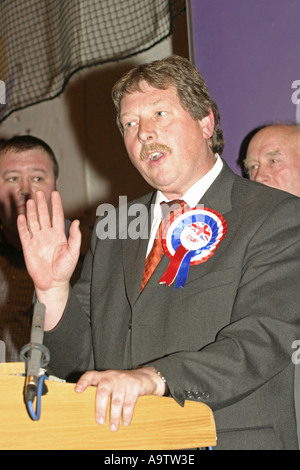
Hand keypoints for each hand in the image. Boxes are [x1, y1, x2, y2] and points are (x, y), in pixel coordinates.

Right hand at [17, 191, 80, 327]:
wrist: (53, 282)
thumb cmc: (65, 269)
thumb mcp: (73, 252)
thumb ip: (75, 237)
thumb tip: (76, 222)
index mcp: (59, 235)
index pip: (57, 215)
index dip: (56, 204)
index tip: (55, 193)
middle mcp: (47, 235)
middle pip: (43, 215)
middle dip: (41, 204)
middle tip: (39, 192)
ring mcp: (37, 240)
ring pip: (33, 222)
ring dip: (31, 211)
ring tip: (30, 201)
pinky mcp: (28, 247)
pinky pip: (24, 234)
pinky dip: (22, 225)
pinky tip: (21, 216)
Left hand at [75, 367, 166, 430]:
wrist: (146, 377)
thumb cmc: (123, 385)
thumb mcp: (112, 385)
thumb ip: (102, 393)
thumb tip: (88, 412)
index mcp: (104, 376)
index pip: (91, 376)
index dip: (84, 382)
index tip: (77, 390)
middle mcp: (112, 376)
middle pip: (103, 390)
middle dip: (101, 408)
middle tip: (100, 422)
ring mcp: (124, 379)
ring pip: (117, 400)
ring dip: (115, 416)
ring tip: (113, 427)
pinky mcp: (135, 384)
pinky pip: (130, 402)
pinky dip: (127, 414)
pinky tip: (125, 421)